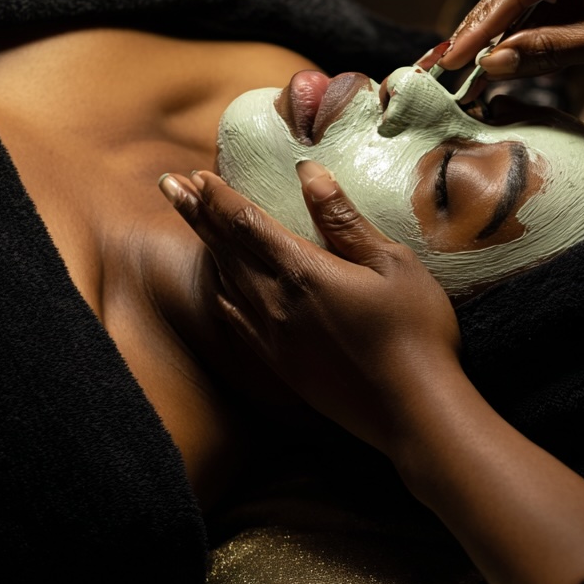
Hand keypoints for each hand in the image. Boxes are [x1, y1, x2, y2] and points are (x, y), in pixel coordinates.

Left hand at [158, 163, 460, 456]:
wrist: (412, 410)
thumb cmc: (415, 331)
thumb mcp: (392, 264)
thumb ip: (345, 220)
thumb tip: (309, 174)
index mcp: (304, 272)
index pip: (248, 224)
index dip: (221, 196)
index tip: (197, 173)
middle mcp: (277, 304)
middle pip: (225, 249)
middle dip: (196, 213)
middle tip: (168, 185)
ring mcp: (274, 337)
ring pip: (226, 282)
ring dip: (205, 248)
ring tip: (190, 223)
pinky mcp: (280, 364)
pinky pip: (236, 320)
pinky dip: (221, 292)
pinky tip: (220, 285)